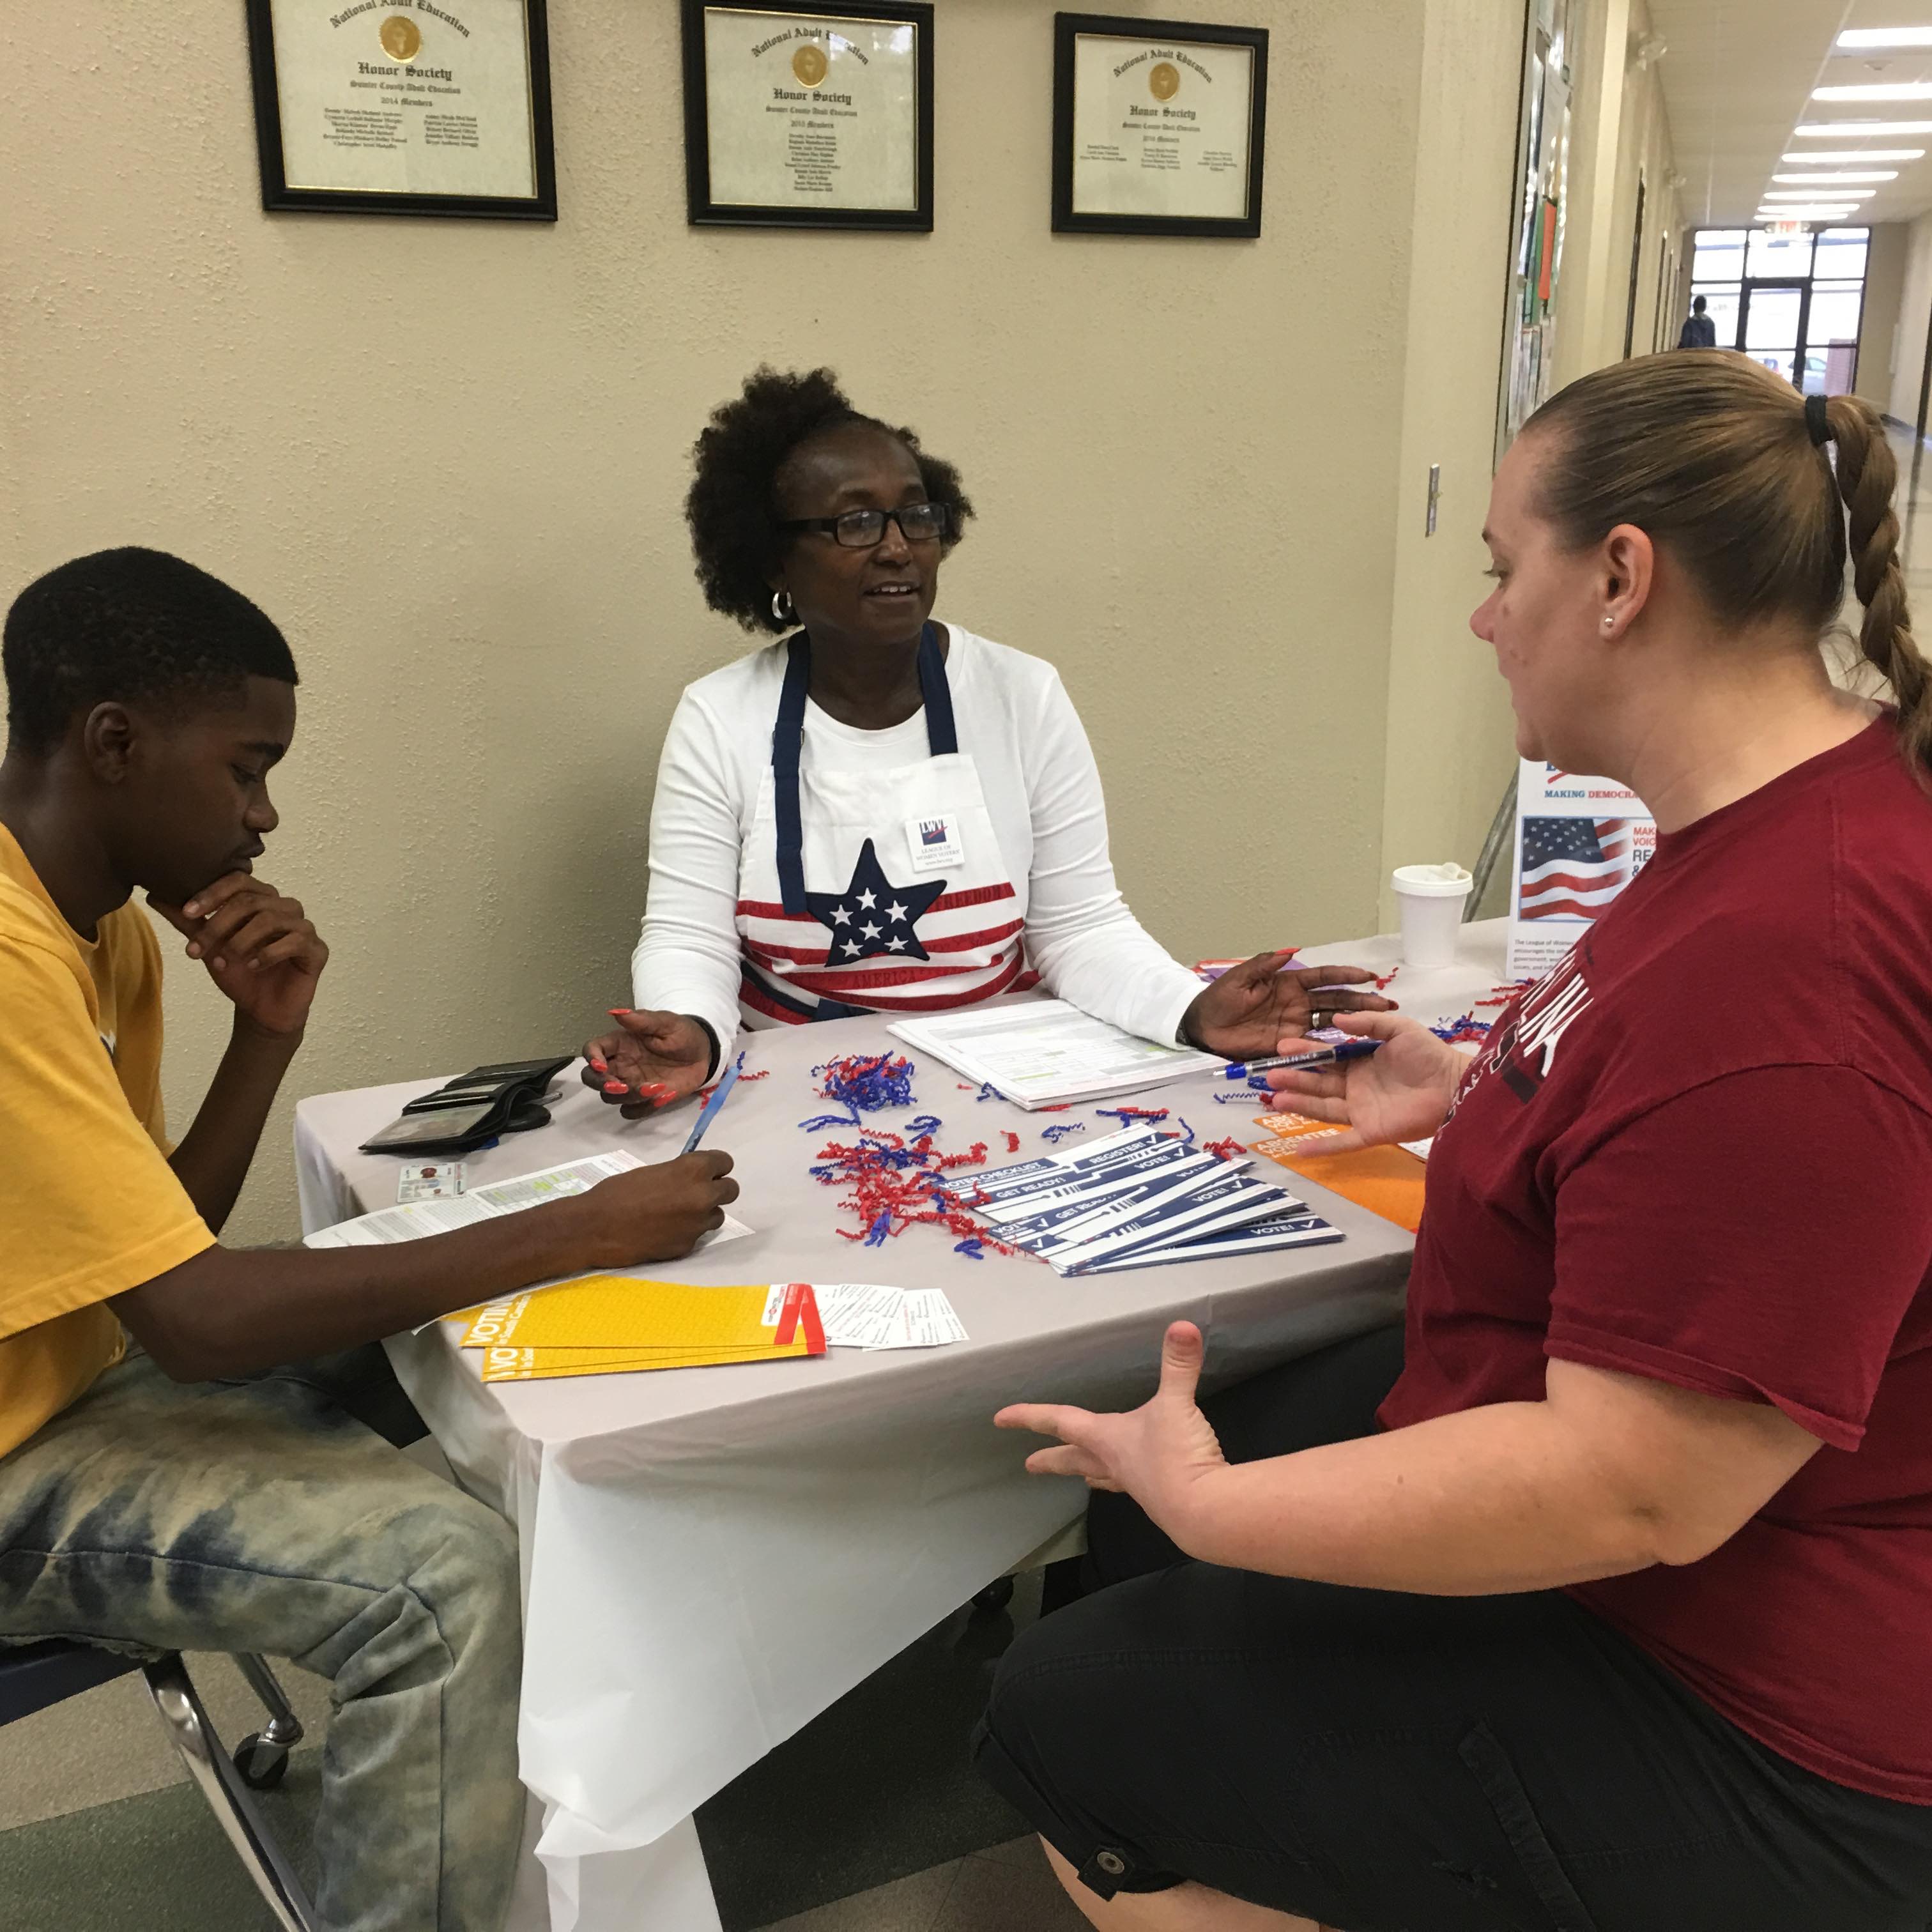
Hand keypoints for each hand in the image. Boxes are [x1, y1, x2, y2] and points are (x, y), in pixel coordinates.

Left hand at [149, 874, 327, 1038]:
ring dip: (240, 941)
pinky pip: (294, 942)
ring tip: (222, 962)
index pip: (238, 881)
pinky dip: (267, 954)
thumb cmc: (239, 973)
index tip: (188, 912)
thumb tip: (155, 894)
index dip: (212, 893)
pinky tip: (252, 967)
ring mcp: (304, 927)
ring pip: (271, 919)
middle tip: (197, 949)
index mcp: (262, 899)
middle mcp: (285, 907)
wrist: (261, 1010)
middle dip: (219, 925)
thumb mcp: (208, 945)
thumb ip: (188, 921)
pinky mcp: (316, 950)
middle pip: (251, 901)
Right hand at [575, 1151, 740, 1263]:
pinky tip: (664, 1232)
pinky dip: (686, 1232)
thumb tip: (692, 1179)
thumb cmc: (618, 1192)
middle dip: (717, 1190)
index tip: (707, 1172)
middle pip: (731, 1190)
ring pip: (716, 1216)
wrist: (596, 1227)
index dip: (715, 1167)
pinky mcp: (688, 1246)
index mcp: (693, 1169)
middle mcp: (703, 1195)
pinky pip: (696, 1236)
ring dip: (703, 1214)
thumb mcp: (653, 1172)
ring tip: (677, 1215)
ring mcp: (697, 1224)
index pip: (725, 1162)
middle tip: (697, 1193)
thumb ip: (679, 1174)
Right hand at [580, 1009, 713, 1118]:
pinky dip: (643, 1108)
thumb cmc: (682, 1034)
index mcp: (619, 1044)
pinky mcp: (644, 1100)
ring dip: (630, 1096)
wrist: (704, 1053)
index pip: (592, 1050)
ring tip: (657, 1087)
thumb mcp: (666, 1022)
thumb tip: (616, 1012)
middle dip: (601, 1084)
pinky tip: (664, 1097)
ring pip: (611, 1098)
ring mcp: (630, 1084)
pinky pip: (631, 1111)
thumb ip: (642, 1020)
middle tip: (622, 1087)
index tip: (602, 1066)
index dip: (591, 1058)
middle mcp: (620, 1065)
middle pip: (592, 1078)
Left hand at [996, 1322, 1226, 1533]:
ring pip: (1103, 1475)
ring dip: (1089, 1473)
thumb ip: (1180, 1365)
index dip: (1029, 1416)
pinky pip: (1133, 1485)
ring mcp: (1135, 1484)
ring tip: (1083, 1478)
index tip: (999, 1419)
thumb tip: (1182, 1325)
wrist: (1203, 1511)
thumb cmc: (1177, 1455)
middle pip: (1073, 1459)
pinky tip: (1136, 1481)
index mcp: (1106, 1438)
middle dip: (1051, 1460)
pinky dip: (1127, 1480)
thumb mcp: (1177, 1404)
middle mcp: (1113, 1462)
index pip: (1059, 1422)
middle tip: (1029, 1465)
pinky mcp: (1159, 1498)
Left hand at [1181, 953, 1395, 1061]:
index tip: (1369, 976)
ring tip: (1382, 1024)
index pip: (1324, 977)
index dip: (1346, 976)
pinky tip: (1356, 1048)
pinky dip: (1334, 1046)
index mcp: (1289, 983)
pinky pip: (1314, 1045)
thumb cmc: (1219, 999)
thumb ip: (1264, 965)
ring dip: (1356, 1022)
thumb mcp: (1240, 979)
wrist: (1202, 1029)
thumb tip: (1292, 950)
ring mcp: (1296, 1025)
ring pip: (1332, 1022)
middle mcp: (1298, 1003)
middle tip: (1388, 1005)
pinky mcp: (1289, 1045)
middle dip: (1362, 1001)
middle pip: (1336, 1000)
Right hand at [1263, 1010, 1465, 1152]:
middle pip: (1318, 1083)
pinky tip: (1299, 1149)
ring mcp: (1362, 1111)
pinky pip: (1343, 1141)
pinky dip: (1322, 1146)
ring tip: (1275, 1098)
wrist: (1453, 1086)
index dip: (1305, 1052)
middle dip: (1294, 1078)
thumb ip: (1368, 1024)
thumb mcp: (1399, 1028)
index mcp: (1361, 1063)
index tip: (1282, 1046)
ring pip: (1323, 1109)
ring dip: (1299, 1104)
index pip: (1326, 1058)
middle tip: (1270, 1074)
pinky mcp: (1371, 1132)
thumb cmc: (1428, 1055)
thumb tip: (1335, 1022)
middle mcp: (1356, 1088)